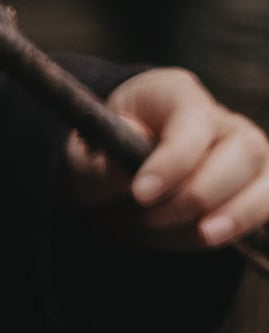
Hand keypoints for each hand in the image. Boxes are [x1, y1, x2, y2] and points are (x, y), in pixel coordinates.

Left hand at [63, 68, 268, 249]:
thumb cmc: (100, 161)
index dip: (173, 159)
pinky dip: (248, 224)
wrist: (115, 181)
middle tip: (153, 216)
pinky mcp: (256, 185)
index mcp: (173, 94)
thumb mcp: (82, 159)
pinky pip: (268, 204)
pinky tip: (214, 237)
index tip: (141, 193)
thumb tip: (124, 172)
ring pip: (265, 179)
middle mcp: (220, 119)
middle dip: (200, 191)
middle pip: (242, 149)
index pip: (192, 120)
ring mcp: (245, 152)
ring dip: (236, 213)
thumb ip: (98, 164)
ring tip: (200, 234)